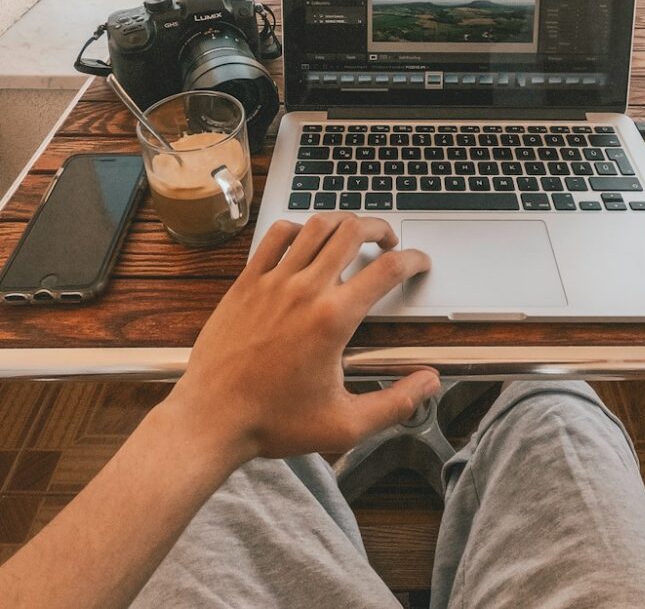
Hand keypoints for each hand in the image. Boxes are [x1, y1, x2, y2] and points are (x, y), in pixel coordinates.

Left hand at [167, 213, 438, 464]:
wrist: (211, 420)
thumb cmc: (273, 423)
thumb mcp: (345, 425)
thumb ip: (395, 402)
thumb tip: (430, 382)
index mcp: (333, 319)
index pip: (387, 270)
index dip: (413, 260)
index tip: (420, 262)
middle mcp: (305, 290)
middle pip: (352, 231)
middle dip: (380, 228)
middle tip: (388, 242)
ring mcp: (272, 281)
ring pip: (316, 225)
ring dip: (342, 222)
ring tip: (352, 234)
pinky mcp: (247, 282)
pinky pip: (276, 236)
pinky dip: (298, 228)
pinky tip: (306, 241)